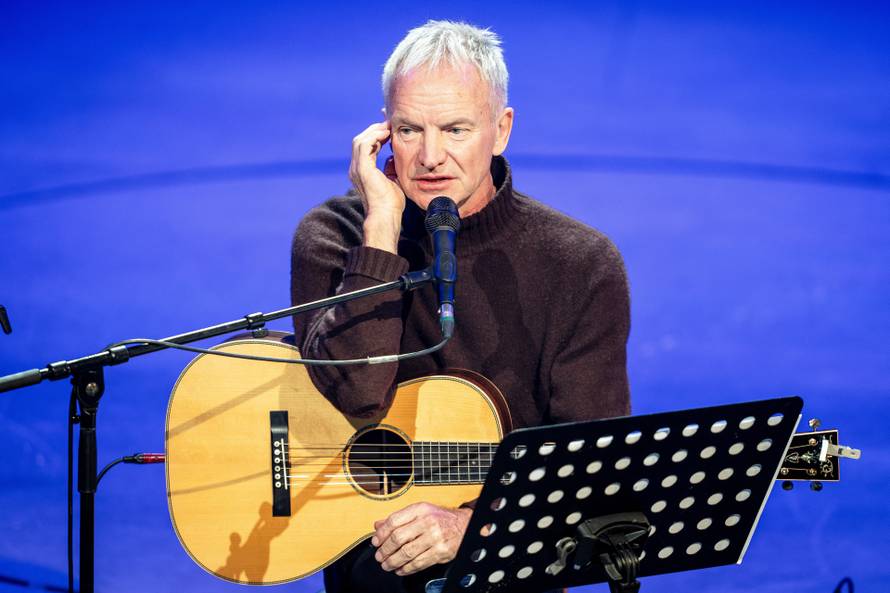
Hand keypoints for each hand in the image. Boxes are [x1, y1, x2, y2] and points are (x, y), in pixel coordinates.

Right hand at [349, 122, 404, 252]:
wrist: (386, 216)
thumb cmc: (390, 204)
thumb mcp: (392, 180)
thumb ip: (390, 168)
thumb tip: (392, 157)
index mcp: (362, 171)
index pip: (365, 146)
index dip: (376, 135)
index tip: (389, 129)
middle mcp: (356, 168)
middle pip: (360, 140)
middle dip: (374, 129)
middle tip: (389, 123)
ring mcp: (357, 168)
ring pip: (360, 140)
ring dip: (374, 131)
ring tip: (388, 127)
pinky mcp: (362, 169)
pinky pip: (364, 145)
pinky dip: (374, 137)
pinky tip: (386, 134)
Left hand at [371, 502, 471, 575]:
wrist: (464, 525)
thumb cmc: (441, 518)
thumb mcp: (420, 512)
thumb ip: (399, 518)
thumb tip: (378, 525)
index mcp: (420, 510)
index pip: (394, 521)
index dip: (381, 533)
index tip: (376, 541)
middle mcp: (427, 522)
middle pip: (398, 538)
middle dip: (385, 550)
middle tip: (380, 556)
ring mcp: (434, 538)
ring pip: (407, 553)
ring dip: (393, 561)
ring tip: (387, 565)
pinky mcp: (440, 552)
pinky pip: (418, 563)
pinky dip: (406, 569)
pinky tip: (401, 569)